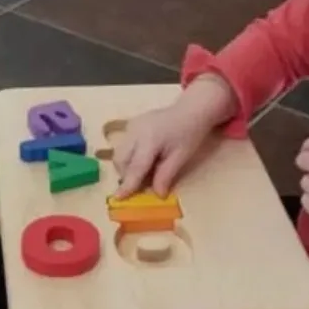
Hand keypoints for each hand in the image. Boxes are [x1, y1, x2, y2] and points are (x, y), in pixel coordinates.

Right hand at [113, 76, 235, 197]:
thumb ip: (166, 175)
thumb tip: (157, 195)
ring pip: (119, 152)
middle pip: (121, 159)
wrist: (190, 110)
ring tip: (145, 170)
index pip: (135, 167)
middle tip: (141, 184)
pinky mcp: (131, 124)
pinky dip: (129, 156)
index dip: (127, 184)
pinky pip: (123, 145)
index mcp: (150, 139)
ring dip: (126, 166)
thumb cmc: (189, 133)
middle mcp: (135, 131)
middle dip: (126, 175)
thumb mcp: (181, 157)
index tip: (118, 198)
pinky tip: (144, 157)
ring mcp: (131, 126)